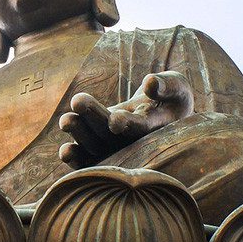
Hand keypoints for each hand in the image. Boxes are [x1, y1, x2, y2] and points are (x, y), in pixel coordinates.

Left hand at [58, 71, 193, 167]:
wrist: (163, 114)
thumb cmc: (172, 97)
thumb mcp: (177, 87)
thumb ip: (166, 86)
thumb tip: (150, 83)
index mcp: (154, 129)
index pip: (139, 128)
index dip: (127, 125)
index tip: (115, 120)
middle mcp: (133, 143)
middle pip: (112, 135)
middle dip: (94, 118)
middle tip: (78, 101)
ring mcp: (116, 148)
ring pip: (97, 146)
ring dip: (80, 134)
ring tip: (65, 120)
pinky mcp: (102, 148)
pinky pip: (89, 158)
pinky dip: (77, 158)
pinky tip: (65, 152)